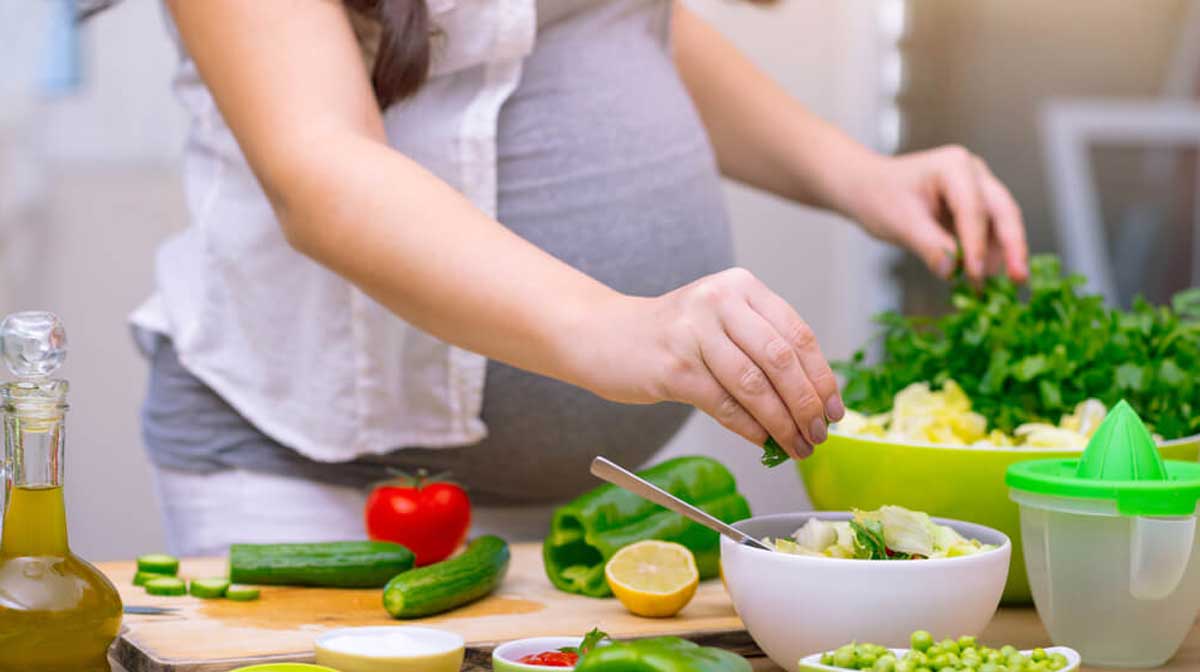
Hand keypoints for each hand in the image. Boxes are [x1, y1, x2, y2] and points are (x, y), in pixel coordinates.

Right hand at [581, 268, 843, 458]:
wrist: (603, 335)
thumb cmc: (671, 335)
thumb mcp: (720, 321)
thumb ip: (762, 347)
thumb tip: (812, 399)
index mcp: (741, 286)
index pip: (797, 334)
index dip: (822, 376)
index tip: (834, 409)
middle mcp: (720, 301)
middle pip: (781, 360)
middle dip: (806, 404)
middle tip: (818, 435)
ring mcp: (695, 333)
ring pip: (755, 385)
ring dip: (783, 423)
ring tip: (797, 446)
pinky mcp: (674, 367)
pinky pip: (725, 404)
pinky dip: (750, 428)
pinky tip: (763, 442)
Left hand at [841, 146, 1028, 282]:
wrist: (868, 189)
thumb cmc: (879, 197)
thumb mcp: (899, 223)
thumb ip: (928, 246)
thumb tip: (952, 271)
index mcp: (954, 166)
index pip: (973, 208)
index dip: (977, 243)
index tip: (976, 275)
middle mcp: (973, 173)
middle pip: (1003, 211)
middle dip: (1013, 246)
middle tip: (1020, 278)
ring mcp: (978, 189)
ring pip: (1002, 224)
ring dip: (1004, 255)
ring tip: (1004, 288)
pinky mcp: (976, 208)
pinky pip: (990, 233)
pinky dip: (989, 256)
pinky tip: (986, 280)